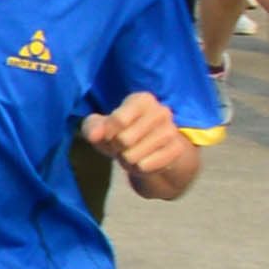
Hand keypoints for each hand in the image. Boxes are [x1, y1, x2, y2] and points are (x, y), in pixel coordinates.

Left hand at [82, 90, 201, 185]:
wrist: (149, 149)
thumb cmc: (120, 132)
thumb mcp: (100, 126)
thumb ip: (92, 127)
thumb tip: (94, 135)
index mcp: (142, 99)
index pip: (118, 120)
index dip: (107, 133)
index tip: (109, 134)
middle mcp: (161, 111)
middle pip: (124, 140)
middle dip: (116, 147)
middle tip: (121, 145)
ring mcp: (172, 131)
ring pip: (133, 156)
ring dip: (126, 159)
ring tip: (131, 153)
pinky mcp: (176, 150)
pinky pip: (145, 167)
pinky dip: (137, 168)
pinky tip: (142, 161)